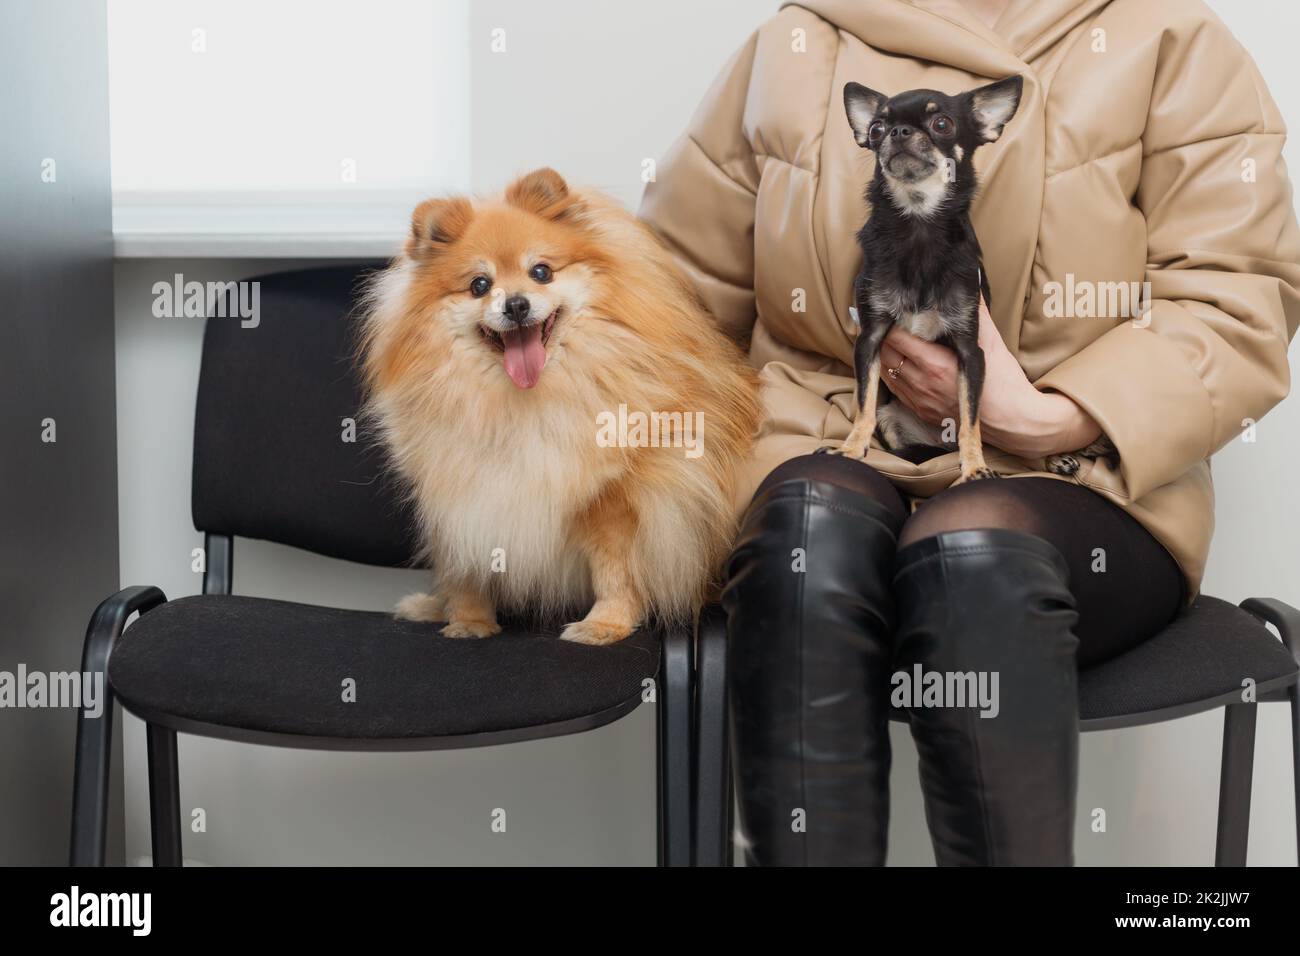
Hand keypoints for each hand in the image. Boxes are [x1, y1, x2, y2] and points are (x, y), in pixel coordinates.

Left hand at [878, 297, 1101, 458]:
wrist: (1013, 423)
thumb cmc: (1005, 382)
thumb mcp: (990, 343)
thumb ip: (975, 313)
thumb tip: (970, 283)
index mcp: (935, 365)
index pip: (895, 337)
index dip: (892, 321)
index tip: (896, 309)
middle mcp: (922, 385)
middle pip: (885, 354)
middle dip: (885, 336)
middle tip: (887, 320)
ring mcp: (919, 401)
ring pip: (886, 372)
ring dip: (885, 355)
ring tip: (889, 338)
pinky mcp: (920, 412)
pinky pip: (895, 390)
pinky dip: (893, 373)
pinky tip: (900, 361)